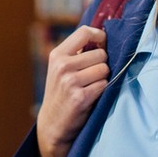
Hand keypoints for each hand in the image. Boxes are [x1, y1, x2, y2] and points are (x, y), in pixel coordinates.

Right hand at [35, 25, 110, 156]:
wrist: (52, 124)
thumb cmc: (62, 93)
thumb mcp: (61, 68)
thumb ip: (77, 52)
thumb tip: (103, 35)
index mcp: (57, 55)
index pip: (84, 32)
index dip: (99, 35)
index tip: (104, 41)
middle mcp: (62, 66)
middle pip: (100, 54)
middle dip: (101, 64)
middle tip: (91, 76)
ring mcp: (70, 81)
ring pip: (104, 69)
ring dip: (103, 78)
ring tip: (90, 87)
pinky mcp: (80, 97)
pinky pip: (104, 85)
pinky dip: (102, 91)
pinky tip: (91, 97)